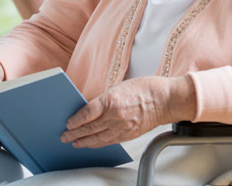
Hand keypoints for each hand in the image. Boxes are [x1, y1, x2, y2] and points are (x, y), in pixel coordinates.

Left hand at [61, 76, 194, 148]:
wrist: (166, 100)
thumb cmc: (146, 89)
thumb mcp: (119, 87)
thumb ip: (104, 100)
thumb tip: (91, 109)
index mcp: (111, 100)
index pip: (86, 113)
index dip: (75, 120)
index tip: (68, 123)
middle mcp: (115, 116)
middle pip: (89, 128)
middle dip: (75, 133)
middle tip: (65, 136)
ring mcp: (122, 127)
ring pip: (98, 138)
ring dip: (84, 141)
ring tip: (75, 143)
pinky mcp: (129, 135)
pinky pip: (110, 141)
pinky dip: (99, 143)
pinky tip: (92, 144)